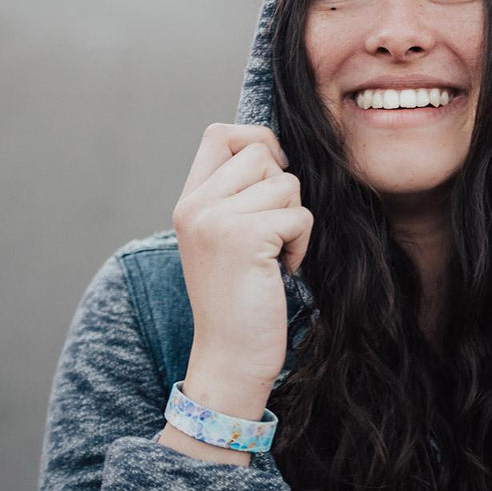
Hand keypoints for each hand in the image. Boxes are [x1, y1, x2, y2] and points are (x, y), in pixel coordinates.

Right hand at [171, 123, 312, 415]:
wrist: (229, 356)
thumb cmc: (239, 298)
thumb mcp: (225, 237)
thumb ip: (237, 195)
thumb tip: (278, 152)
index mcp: (189, 201)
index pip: (219, 134)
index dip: (257, 140)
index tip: (273, 173)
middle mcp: (195, 206)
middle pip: (260, 152)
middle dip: (282, 189)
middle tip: (273, 231)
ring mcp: (216, 220)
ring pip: (287, 183)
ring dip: (294, 219)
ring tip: (275, 254)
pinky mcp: (245, 237)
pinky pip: (300, 215)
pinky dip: (302, 242)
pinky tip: (282, 270)